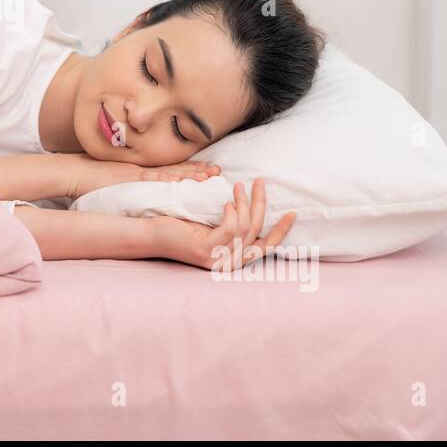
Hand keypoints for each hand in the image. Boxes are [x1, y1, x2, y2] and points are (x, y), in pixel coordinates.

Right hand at [64, 153, 220, 200]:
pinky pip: (154, 178)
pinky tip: (185, 180)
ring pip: (170, 172)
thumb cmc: (93, 180)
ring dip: (191, 173)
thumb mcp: (118, 181)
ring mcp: (139, 172)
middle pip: (176, 169)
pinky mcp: (131, 177)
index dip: (192, 170)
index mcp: (142, 171)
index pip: (172, 170)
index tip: (210, 170)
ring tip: (210, 175)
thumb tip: (148, 195)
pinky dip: (171, 178)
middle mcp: (144, 170)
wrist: (75, 172)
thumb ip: (134, 184)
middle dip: (198, 170)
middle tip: (219, 172)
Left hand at [149, 178, 296, 270]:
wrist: (154, 235)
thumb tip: (253, 205)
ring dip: (244, 203)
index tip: (291, 213)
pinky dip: (231, 213)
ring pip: (244, 227)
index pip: (266, 247)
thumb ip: (234, 224)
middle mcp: (229, 264)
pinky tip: (227, 202)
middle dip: (261, 205)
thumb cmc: (183, 227)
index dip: (281, 231)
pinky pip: (229, 229)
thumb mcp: (213, 227)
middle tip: (260, 183)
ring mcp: (218, 259)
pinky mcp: (206, 251)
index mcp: (235, 259)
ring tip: (238, 185)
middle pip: (256, 232)